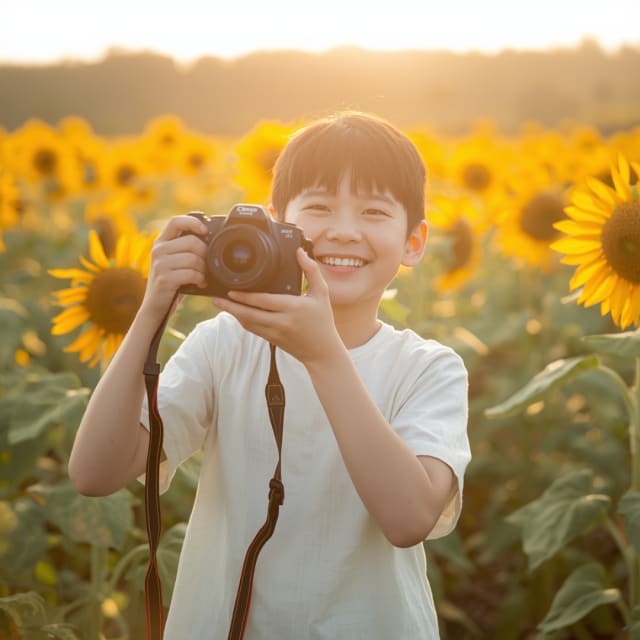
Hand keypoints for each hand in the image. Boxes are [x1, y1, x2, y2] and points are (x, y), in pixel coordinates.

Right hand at [139, 215, 208, 322]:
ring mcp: (160, 265)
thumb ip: (185, 249)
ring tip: (202, 276)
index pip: (176, 222)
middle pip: (192, 242)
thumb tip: (209, 237)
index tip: (205, 230)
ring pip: (194, 258)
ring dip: (204, 269)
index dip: (193, 222)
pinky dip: (200, 279)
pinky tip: (200, 283)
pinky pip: (191, 273)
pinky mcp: (164, 279)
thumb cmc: (171, 283)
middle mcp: (158, 250)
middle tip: (207, 265)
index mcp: (161, 242)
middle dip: (205, 254)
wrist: (156, 307)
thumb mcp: (175, 262)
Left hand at [213, 248, 342, 364]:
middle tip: (216, 298)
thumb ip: (311, 271)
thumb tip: (299, 252)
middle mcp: (282, 322)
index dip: (246, 297)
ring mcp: (275, 333)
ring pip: (248, 323)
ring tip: (219, 303)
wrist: (322, 352)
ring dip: (233, 313)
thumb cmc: (322, 320)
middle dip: (231, 306)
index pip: (264, 301)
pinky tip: (234, 312)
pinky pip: (252, 329)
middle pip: (250, 314)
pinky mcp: (272, 340)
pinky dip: (242, 320)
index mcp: (293, 308)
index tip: (231, 290)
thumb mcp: (322, 293)